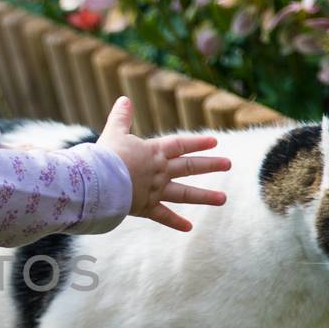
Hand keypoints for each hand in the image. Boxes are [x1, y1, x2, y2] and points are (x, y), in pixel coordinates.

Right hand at [96, 97, 229, 230]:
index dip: (197, 142)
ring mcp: (155, 190)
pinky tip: (189, 228)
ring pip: (185, 193)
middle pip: (189, 166)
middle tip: (229, 164)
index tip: (214, 142)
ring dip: (205, 196)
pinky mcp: (146, 207)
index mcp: (154, 152)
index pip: (180, 145)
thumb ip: (121, 117)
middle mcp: (160, 171)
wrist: (99, 181)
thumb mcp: (114, 132)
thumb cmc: (106, 155)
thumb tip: (124, 99)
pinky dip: (175, 222)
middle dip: (210, 165)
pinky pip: (163, 216)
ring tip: (224, 199)